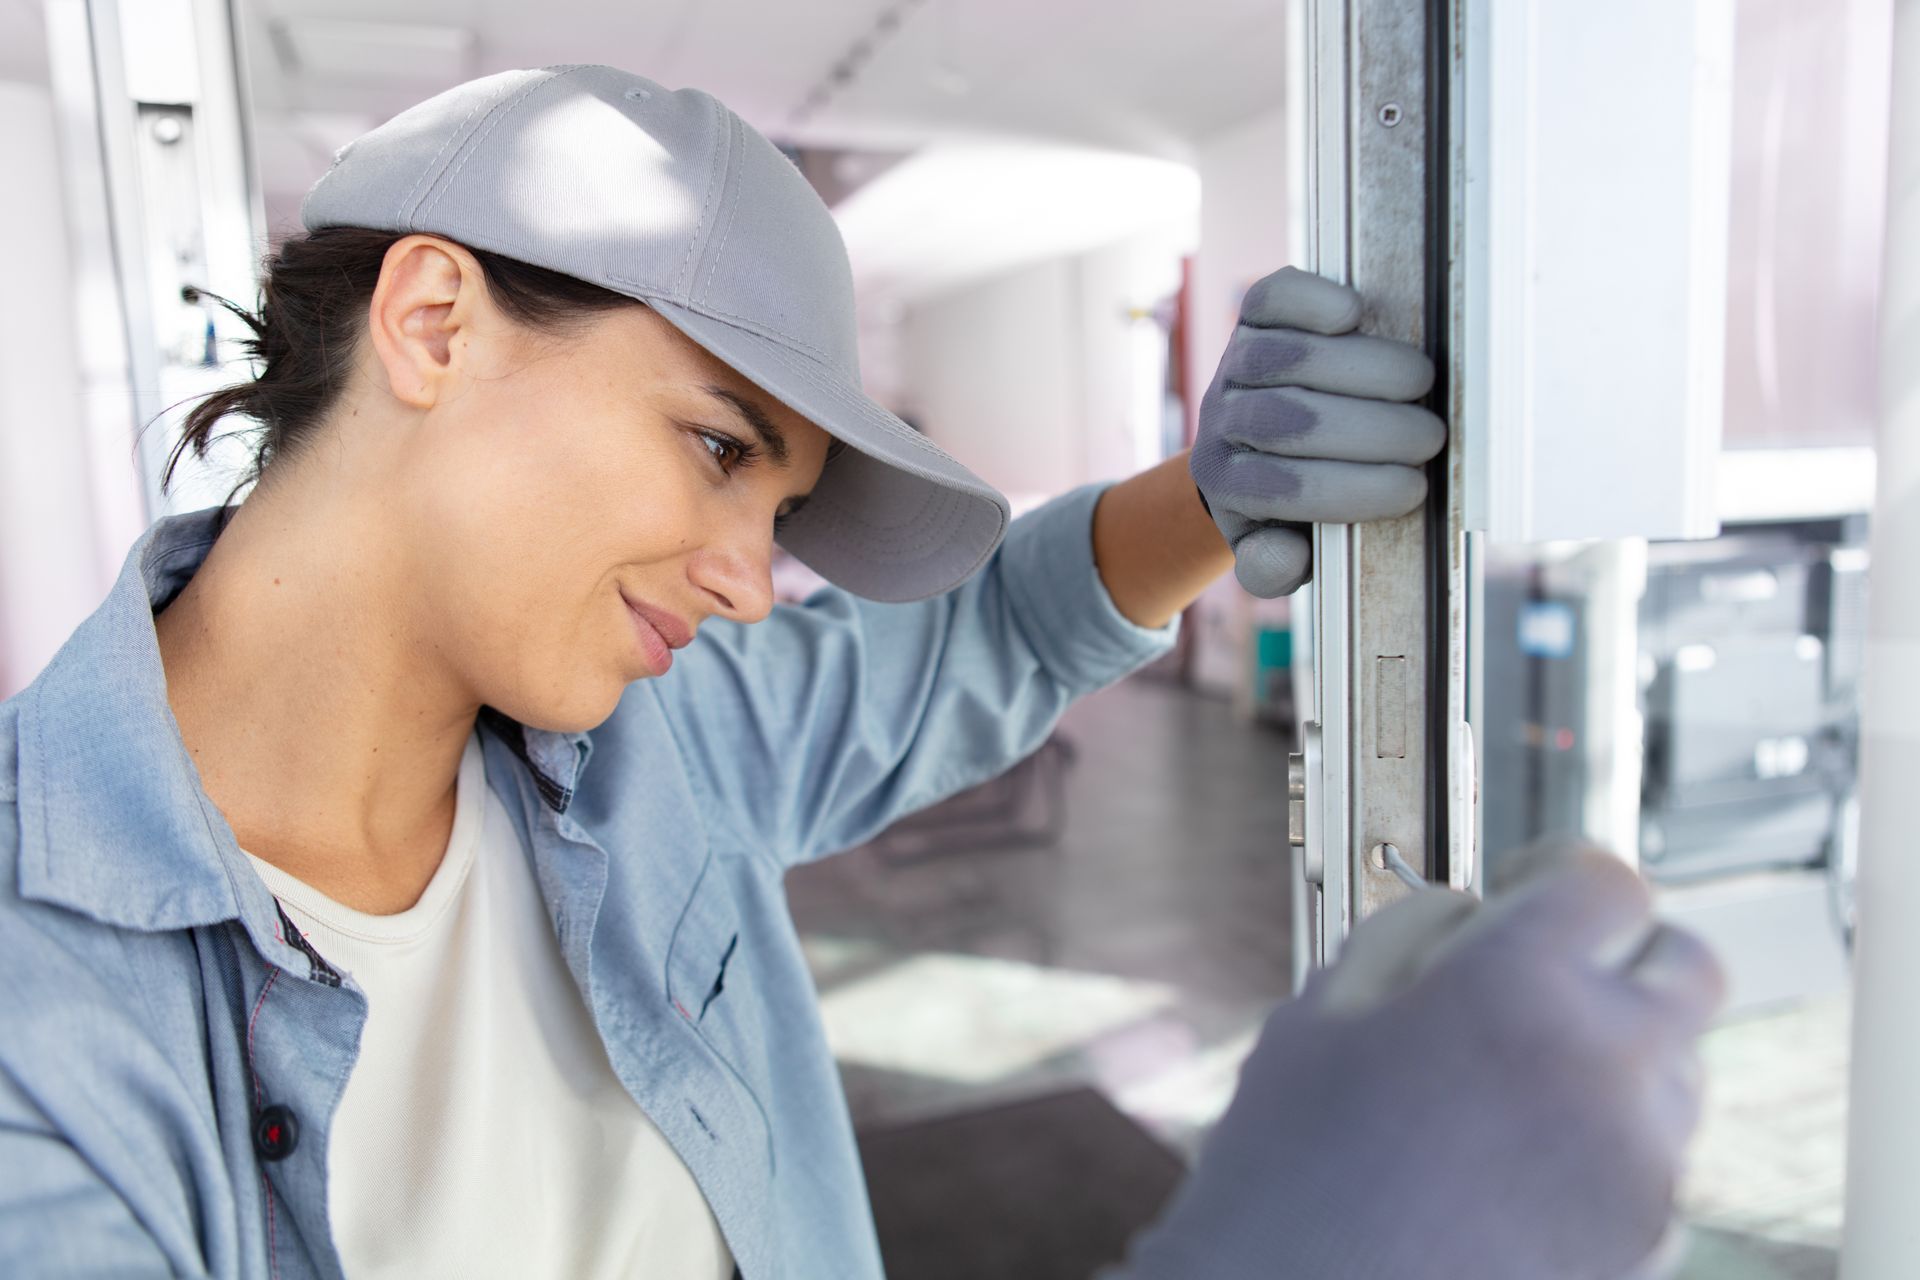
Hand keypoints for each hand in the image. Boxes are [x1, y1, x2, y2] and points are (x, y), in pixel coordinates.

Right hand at [1109, 848, 1725, 1279]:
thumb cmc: (1291, 1180)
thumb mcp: (1318, 1014)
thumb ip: (1411, 933)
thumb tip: (1471, 913)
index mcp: (1520, 987)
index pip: (1608, 879)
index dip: (1559, 872)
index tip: (1527, 887)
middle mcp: (1608, 1068)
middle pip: (1685, 965)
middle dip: (1621, 953)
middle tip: (1543, 972)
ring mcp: (1642, 1164)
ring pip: (1680, 1064)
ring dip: (1619, 1049)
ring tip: (1511, 1083)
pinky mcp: (1650, 1242)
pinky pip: (1660, 1156)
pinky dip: (1610, 1139)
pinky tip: (1516, 1161)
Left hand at [1190, 267, 1446, 596]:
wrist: (1254, 441)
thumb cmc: (1291, 500)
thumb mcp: (1282, 547)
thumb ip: (1277, 565)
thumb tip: (1283, 557)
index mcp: (1227, 485)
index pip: (1285, 490)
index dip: (1356, 491)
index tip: (1415, 489)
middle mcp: (1222, 420)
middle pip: (1287, 421)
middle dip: (1372, 430)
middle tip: (1431, 437)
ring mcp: (1235, 364)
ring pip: (1286, 357)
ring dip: (1364, 367)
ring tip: (1420, 382)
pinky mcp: (1253, 317)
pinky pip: (1271, 301)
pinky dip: (1311, 301)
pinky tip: (1354, 313)